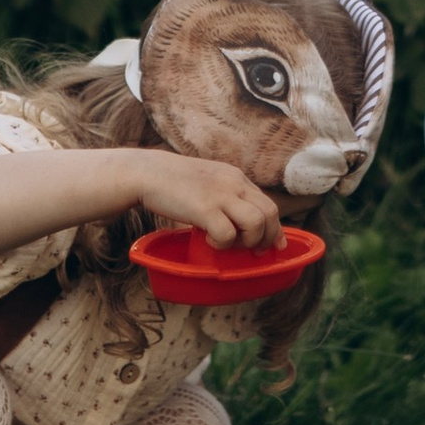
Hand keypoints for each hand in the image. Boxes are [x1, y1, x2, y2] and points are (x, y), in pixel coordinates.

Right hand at [137, 154, 284, 249]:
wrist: (147, 173)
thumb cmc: (174, 182)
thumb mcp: (209, 181)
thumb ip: (226, 194)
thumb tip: (238, 221)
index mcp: (236, 177)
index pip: (268, 203)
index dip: (275, 227)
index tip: (277, 244)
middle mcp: (234, 183)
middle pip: (269, 213)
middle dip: (267, 238)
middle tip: (254, 251)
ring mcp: (221, 195)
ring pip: (256, 223)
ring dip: (247, 241)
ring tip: (228, 243)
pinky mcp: (205, 208)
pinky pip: (227, 234)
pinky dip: (221, 243)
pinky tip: (207, 239)